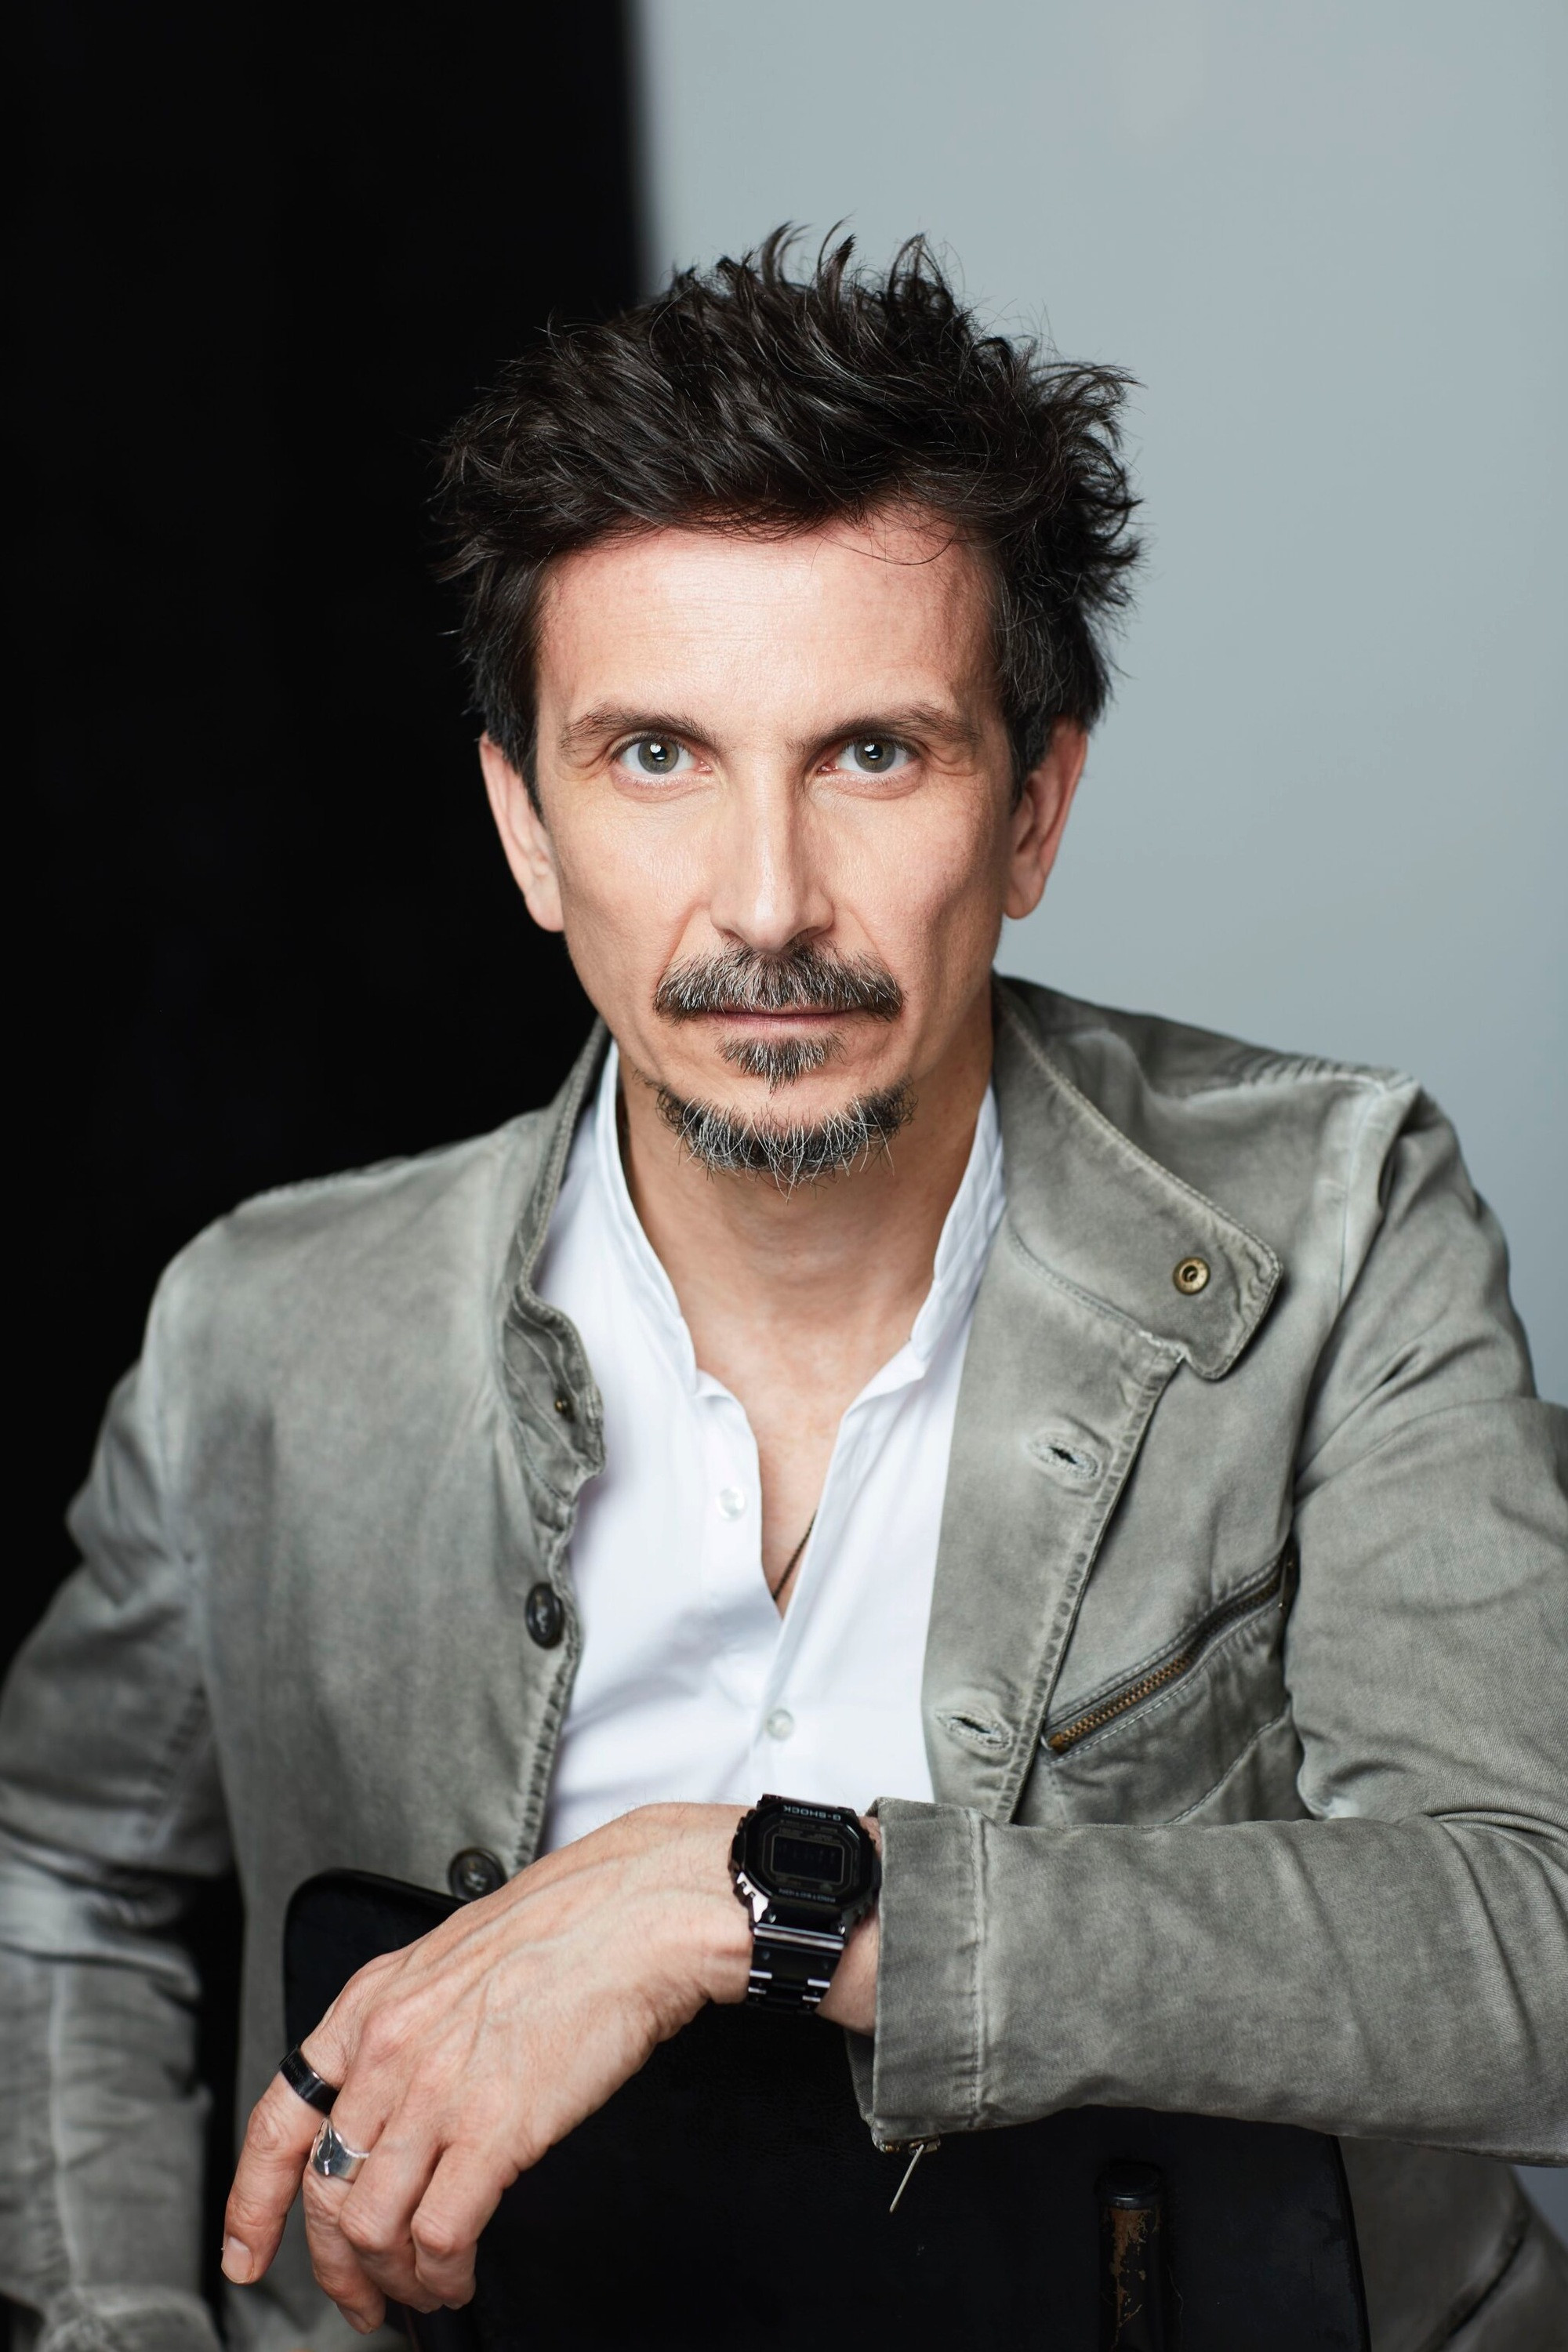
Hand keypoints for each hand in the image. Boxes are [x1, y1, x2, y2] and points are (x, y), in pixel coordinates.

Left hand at [222, 1804, 753, 2332]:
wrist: (635, 1913)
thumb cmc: (568, 1926)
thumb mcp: (453, 1960)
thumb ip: (413, 2028)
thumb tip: (401, 2103)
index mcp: (371, 2006)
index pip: (278, 2122)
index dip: (251, 2204)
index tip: (247, 2255)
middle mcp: (388, 2051)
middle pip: (324, 2193)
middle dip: (337, 2268)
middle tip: (362, 2300)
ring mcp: (436, 2092)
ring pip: (372, 2228)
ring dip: (393, 2280)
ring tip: (424, 2290)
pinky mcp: (494, 2129)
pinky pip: (439, 2236)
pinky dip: (442, 2275)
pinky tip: (459, 2275)